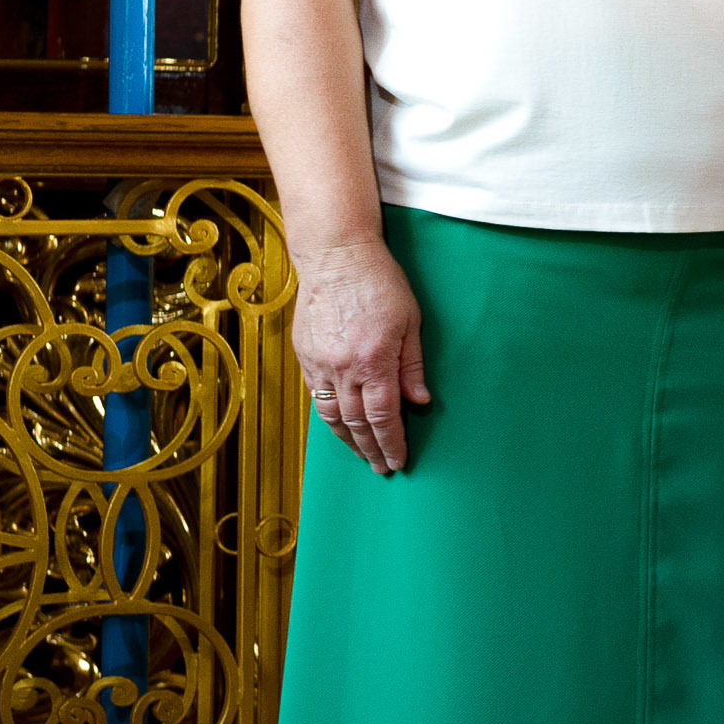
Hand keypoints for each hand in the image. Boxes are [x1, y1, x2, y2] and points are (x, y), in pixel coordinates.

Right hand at [292, 236, 427, 476]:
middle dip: (370, 449)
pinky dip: (329, 416)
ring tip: (361, 455)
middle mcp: (343, 367)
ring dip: (348, 440)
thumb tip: (418, 403)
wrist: (335, 256)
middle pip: (357, 422)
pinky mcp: (305, 356)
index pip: (383, 416)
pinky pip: (317, 396)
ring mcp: (320, 363)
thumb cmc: (379, 282)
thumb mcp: (410, 321)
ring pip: (332, 415)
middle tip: (381, 468)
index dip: (391, 442)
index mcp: (374, 360)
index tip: (398, 460)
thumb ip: (412, 366)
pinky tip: (340, 426)